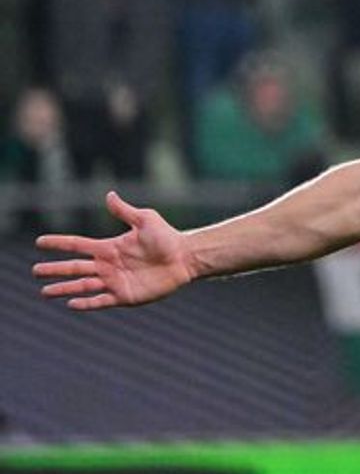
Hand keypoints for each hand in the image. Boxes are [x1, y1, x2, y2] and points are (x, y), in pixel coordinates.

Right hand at [33, 192, 196, 309]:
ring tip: (44, 292)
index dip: (58, 243)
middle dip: (54, 269)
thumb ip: (124, 211)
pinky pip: (100, 301)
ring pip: (82, 286)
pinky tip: (71, 303)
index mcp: (109, 247)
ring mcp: (115, 281)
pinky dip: (86, 303)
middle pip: (74, 267)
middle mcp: (108, 265)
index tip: (39, 242)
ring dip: (63, 288)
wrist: (184, 258)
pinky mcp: (125, 296)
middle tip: (35, 271)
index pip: (77, 245)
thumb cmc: (167, 237)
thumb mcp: (145, 220)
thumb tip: (109, 195)